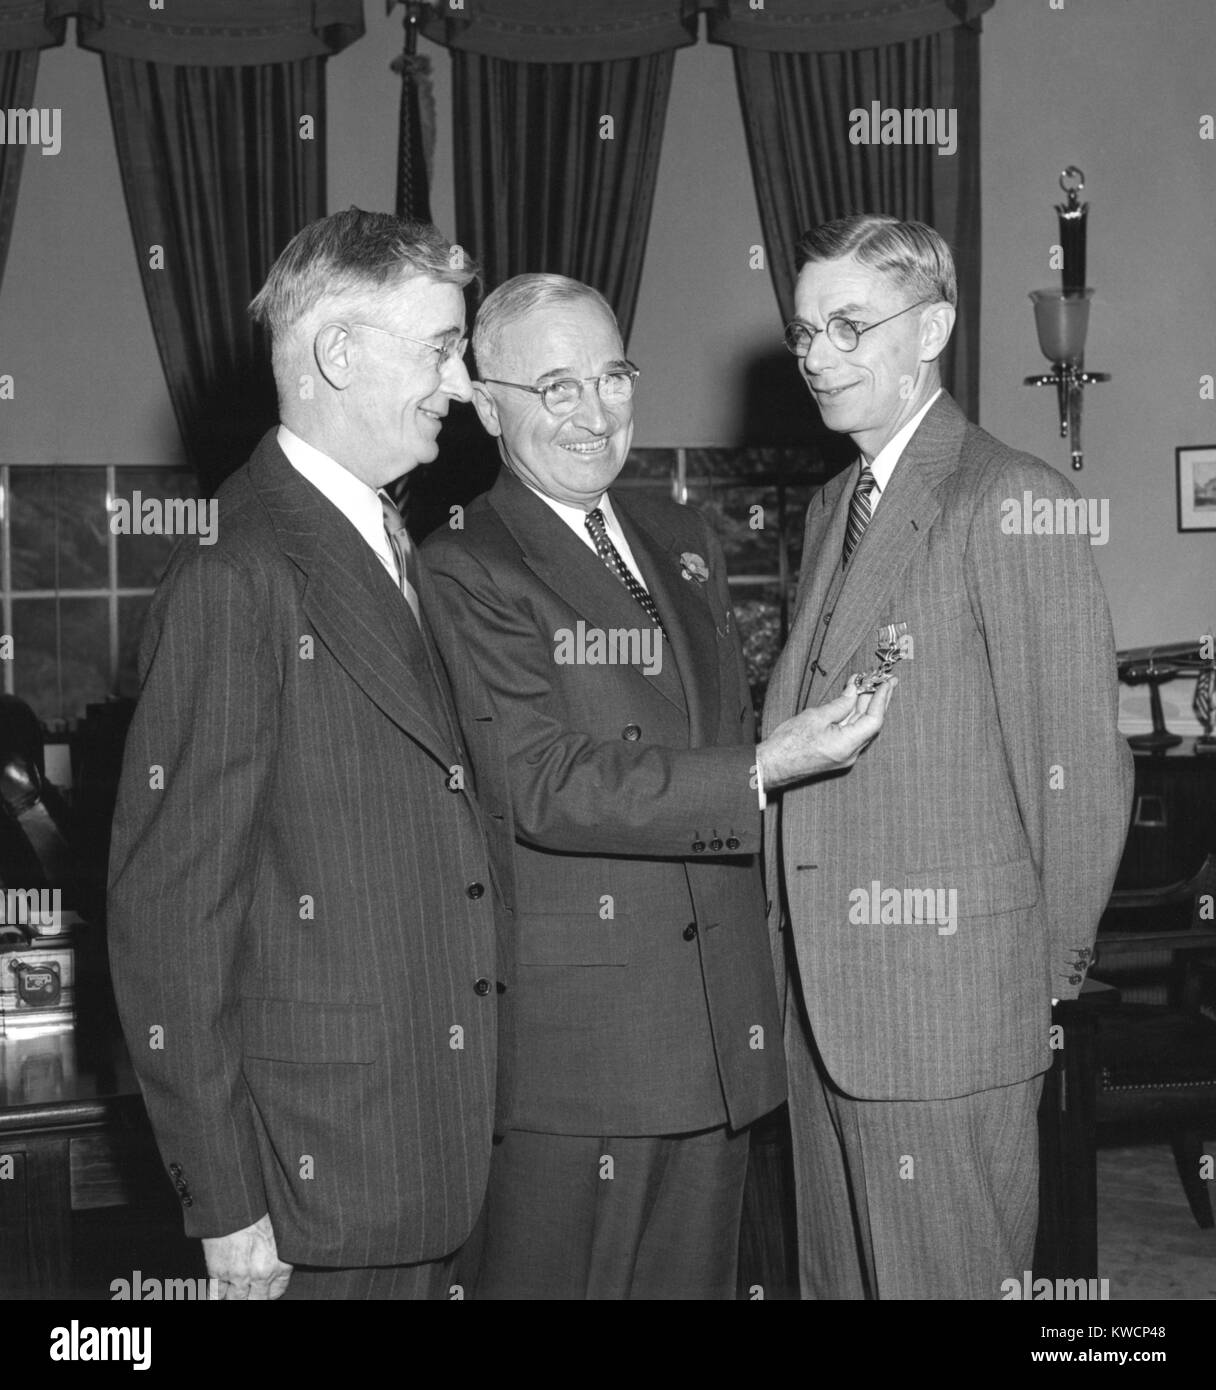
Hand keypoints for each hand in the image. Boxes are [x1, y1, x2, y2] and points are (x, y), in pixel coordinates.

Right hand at [203, 1213, 292, 1299]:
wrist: (235, 1202)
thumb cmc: (257, 1212)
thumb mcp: (276, 1233)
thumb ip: (275, 1253)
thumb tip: (270, 1266)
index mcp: (280, 1263)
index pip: (277, 1291)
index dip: (267, 1293)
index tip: (262, 1291)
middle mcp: (262, 1274)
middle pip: (256, 1300)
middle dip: (250, 1298)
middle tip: (246, 1292)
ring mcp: (240, 1275)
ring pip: (236, 1300)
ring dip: (233, 1297)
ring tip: (233, 1291)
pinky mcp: (219, 1272)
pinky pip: (216, 1294)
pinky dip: (216, 1295)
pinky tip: (218, 1293)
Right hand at [757, 677, 895, 790]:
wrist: (772, 765)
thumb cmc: (788, 743)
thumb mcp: (816, 716)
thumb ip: (840, 704)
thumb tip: (854, 691)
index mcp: (847, 745)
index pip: (874, 720)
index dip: (881, 699)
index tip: (886, 682)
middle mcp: (850, 754)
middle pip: (871, 724)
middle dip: (878, 701)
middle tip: (887, 681)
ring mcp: (845, 756)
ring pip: (862, 727)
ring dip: (866, 706)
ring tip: (871, 686)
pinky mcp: (838, 754)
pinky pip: (853, 732)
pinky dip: (855, 716)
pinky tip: (855, 701)